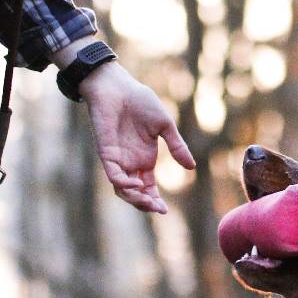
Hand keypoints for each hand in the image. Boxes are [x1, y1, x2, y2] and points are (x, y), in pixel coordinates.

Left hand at [79, 63, 195, 212]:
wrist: (118, 87)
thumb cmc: (140, 102)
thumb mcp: (165, 126)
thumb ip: (177, 146)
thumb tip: (191, 167)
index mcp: (145, 160)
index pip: (148, 189)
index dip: (155, 201)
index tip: (165, 210)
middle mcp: (131, 163)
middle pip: (135, 194)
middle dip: (145, 204)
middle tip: (158, 208)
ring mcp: (118, 159)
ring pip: (122, 189)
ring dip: (134, 199)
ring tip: (148, 202)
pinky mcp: (106, 152)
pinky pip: (112, 174)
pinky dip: (122, 183)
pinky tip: (134, 184)